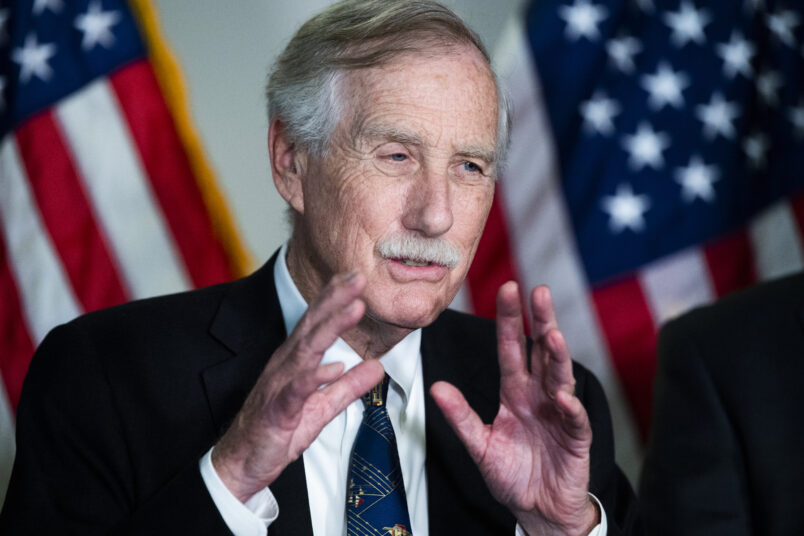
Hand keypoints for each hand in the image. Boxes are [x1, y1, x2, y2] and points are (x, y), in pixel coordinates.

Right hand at [212, 271, 384, 501]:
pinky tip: (333, 367)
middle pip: (312, 326)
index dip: (336, 298)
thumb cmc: (278, 430)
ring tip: (353, 309)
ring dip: (331, 327)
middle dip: (335, 299)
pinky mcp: (278, 410)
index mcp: (296, 361)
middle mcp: (286, 365)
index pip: (317, 322)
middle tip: (358, 278)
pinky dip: (314, 377)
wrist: (242, 463)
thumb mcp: (323, 407)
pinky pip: (296, 391)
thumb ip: (349, 387)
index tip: (356, 277)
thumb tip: (377, 367)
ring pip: (307, 350)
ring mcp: (280, 385)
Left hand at [430, 282, 596, 535]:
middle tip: (539, 292)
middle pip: (541, 352)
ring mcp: (560, 414)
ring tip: (552, 336)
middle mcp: (539, 396)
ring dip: (557, 357)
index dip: (510, 321)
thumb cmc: (512, 475)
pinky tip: (564, 397)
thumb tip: (436, 387)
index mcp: (515, 393)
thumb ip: (461, 416)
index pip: (512, 349)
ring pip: (560, 378)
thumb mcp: (479, 445)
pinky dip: (570, 408)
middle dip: (542, 321)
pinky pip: (574, 420)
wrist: (538, 510)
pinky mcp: (576, 439)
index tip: (509, 290)